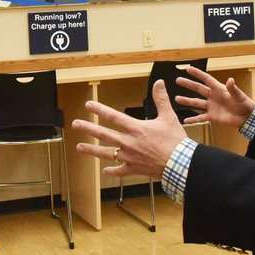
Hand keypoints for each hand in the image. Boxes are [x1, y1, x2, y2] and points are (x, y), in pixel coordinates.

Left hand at [72, 80, 186, 178]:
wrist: (180, 163)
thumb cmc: (175, 141)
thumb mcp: (169, 117)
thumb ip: (161, 99)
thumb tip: (159, 83)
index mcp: (136, 128)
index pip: (113, 116)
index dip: (99, 110)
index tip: (88, 105)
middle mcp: (128, 142)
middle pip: (104, 134)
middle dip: (88, 128)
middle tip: (75, 124)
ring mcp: (129, 157)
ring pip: (106, 153)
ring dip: (91, 150)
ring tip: (79, 147)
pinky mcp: (134, 168)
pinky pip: (119, 171)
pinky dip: (112, 171)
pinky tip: (105, 171)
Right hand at [175, 66, 254, 129]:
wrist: (246, 118)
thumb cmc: (245, 104)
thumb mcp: (239, 96)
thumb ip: (233, 89)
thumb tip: (231, 79)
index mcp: (219, 89)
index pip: (206, 79)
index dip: (197, 74)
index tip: (188, 69)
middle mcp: (213, 96)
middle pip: (198, 89)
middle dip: (188, 84)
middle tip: (178, 80)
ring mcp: (212, 106)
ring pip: (197, 103)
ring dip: (187, 101)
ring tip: (176, 99)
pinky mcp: (212, 116)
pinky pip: (201, 118)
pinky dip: (193, 119)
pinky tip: (185, 120)